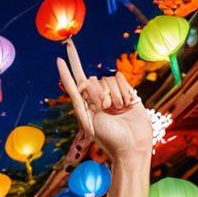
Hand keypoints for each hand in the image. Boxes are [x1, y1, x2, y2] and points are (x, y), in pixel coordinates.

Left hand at [57, 41, 152, 162]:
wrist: (133, 146)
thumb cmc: (110, 139)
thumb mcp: (91, 121)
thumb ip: (85, 100)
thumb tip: (85, 80)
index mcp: (85, 105)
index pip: (74, 81)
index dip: (69, 66)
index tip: (64, 50)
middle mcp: (97, 98)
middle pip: (92, 80)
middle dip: (100, 93)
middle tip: (107, 110)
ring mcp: (112, 95)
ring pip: (108, 78)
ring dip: (114, 94)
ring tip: (119, 111)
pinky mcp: (127, 93)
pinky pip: (120, 78)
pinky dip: (125, 90)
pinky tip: (128, 105)